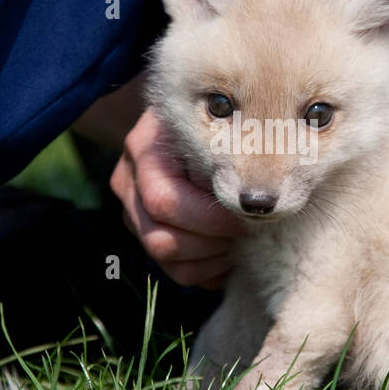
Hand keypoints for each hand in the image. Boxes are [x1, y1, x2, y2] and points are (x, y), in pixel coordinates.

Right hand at [109, 107, 244, 288]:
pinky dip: (207, 269)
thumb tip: (260, 197)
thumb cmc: (210, 120)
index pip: (165, 203)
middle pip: (159, 241)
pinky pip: (174, 269)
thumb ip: (229, 154)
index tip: (246, 218)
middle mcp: (128, 184)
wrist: (184, 121)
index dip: (210, 220)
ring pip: (164, 260)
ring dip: (210, 260)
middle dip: (211, 244)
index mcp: (144, 152)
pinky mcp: (144, 233)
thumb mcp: (216, 125)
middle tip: (245, 233)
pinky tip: (228, 252)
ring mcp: (131, 212)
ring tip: (238, 242)